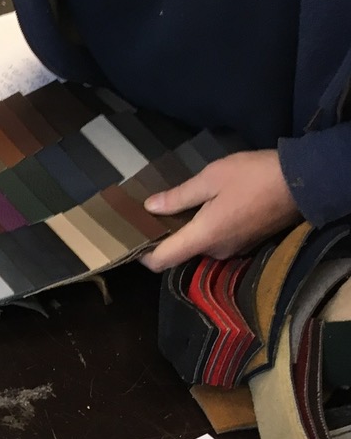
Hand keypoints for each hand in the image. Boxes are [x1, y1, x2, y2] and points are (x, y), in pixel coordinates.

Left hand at [140, 150, 300, 270]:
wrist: (304, 181)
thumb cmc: (254, 176)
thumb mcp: (211, 178)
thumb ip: (179, 196)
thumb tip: (150, 207)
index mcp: (203, 238)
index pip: (161, 262)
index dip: (144, 255)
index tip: (134, 240)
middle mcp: (216, 251)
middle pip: (180, 252)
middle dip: (168, 236)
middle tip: (156, 213)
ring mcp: (234, 250)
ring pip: (200, 245)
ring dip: (190, 230)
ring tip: (182, 206)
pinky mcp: (247, 243)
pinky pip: (218, 241)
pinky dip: (208, 229)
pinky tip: (208, 208)